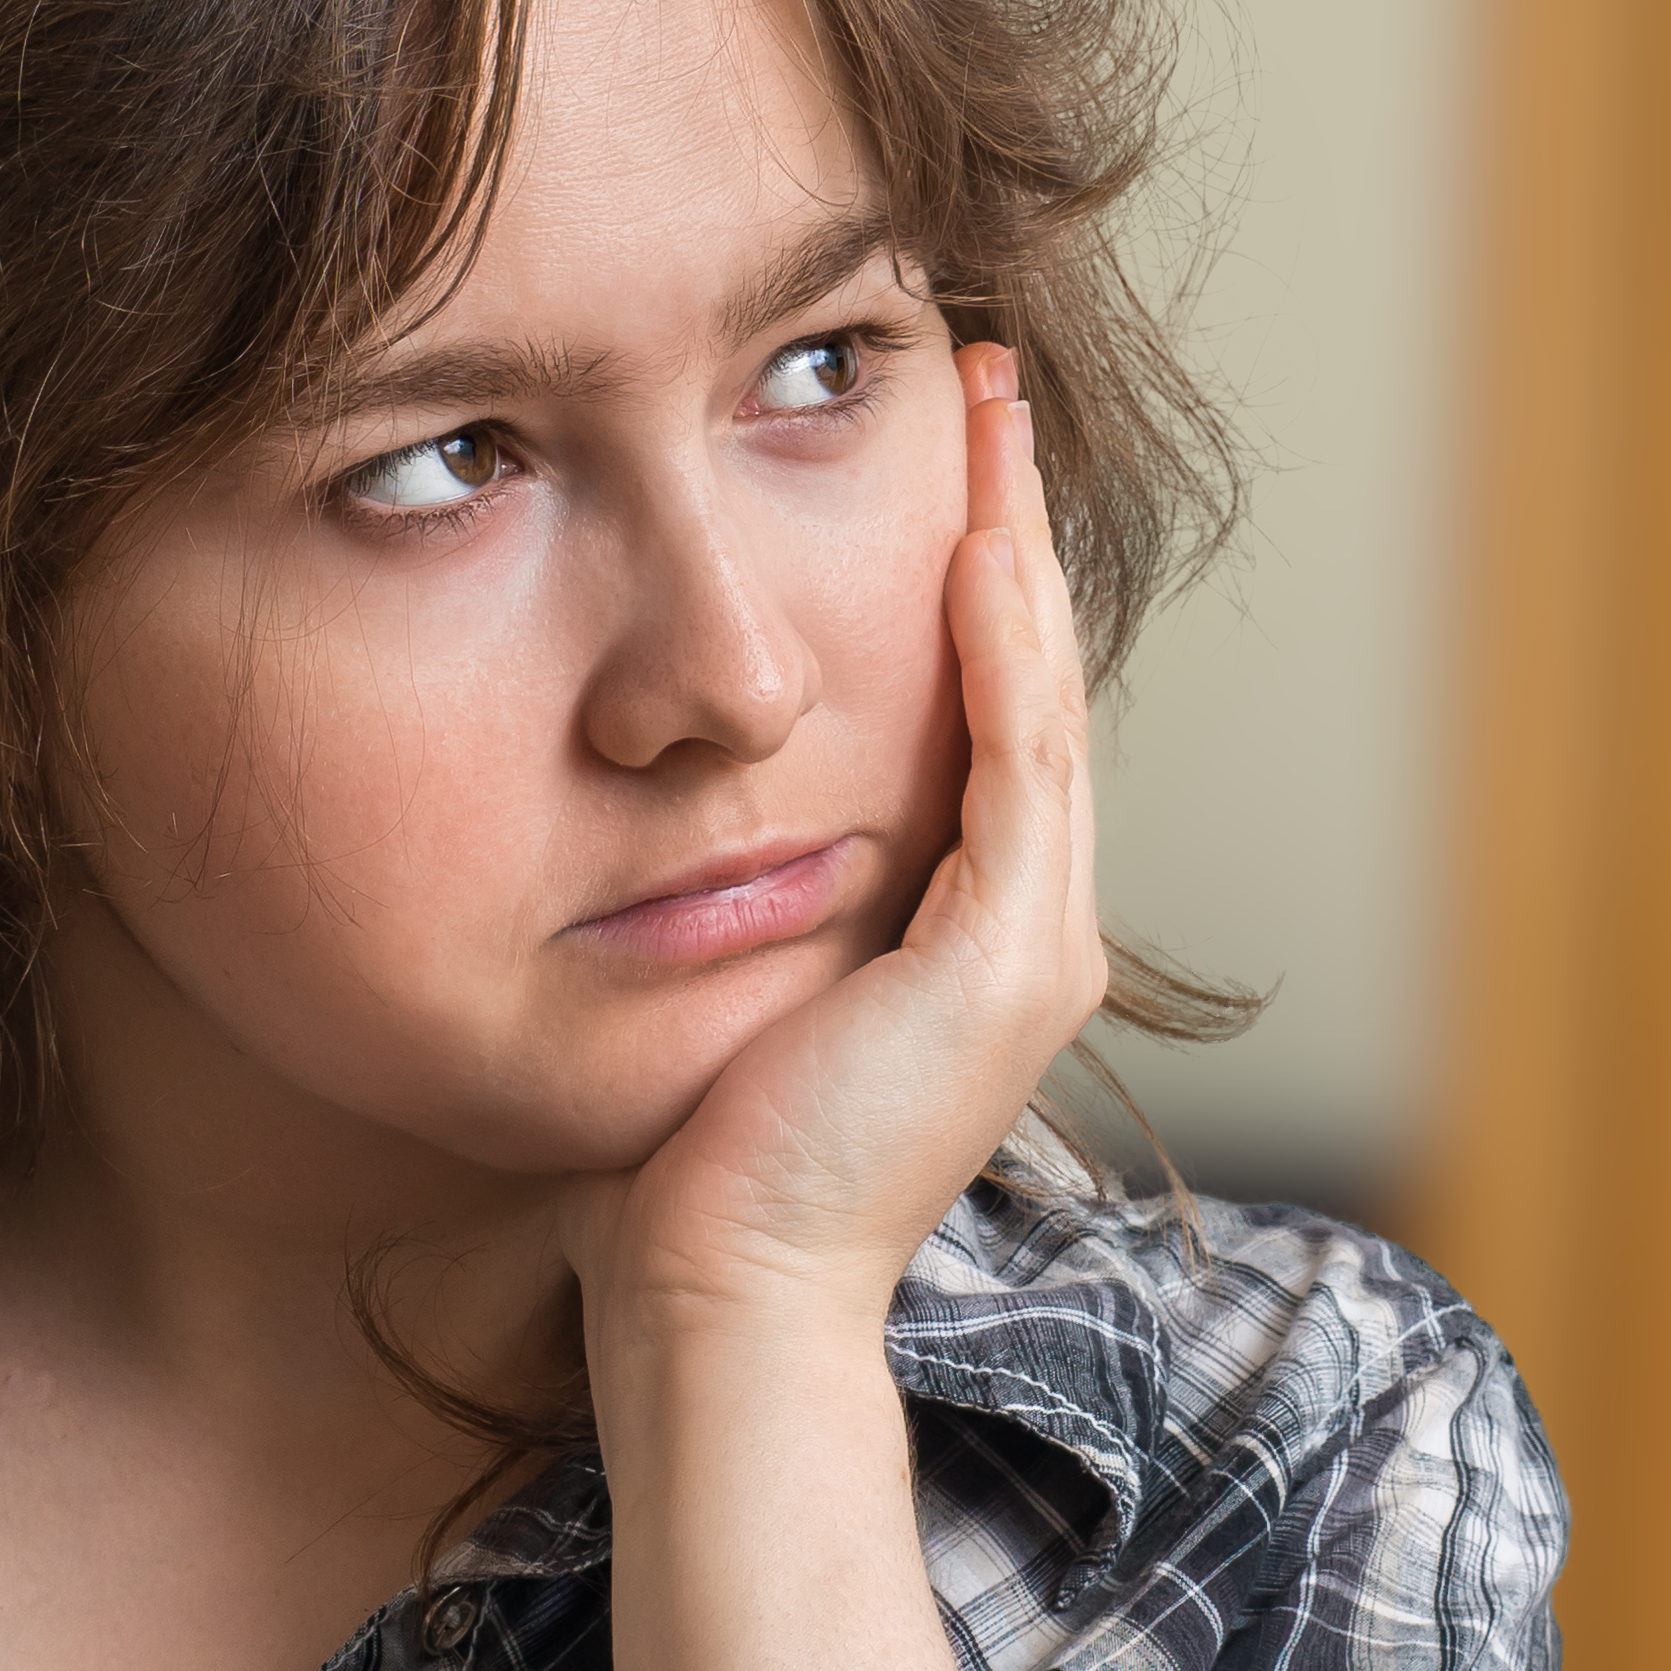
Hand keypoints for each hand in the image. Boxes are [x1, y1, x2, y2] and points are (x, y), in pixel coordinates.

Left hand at [568, 345, 1109, 1344]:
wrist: (717, 1295)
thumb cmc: (679, 1166)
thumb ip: (715, 888)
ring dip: (1009, 541)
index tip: (925, 447)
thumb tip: (636, 797)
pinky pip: (1013, 768)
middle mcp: (1018, 925)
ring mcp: (1028, 945)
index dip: (960, 568)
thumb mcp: (709, 981)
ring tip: (985, 412)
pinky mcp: (1006, 965)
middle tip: (976, 375)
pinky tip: (966, 551)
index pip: (975, 705)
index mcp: (955, 926)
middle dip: (1001, 513)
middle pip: (1024, 669)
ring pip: (1034, 693)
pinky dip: (994, 652)